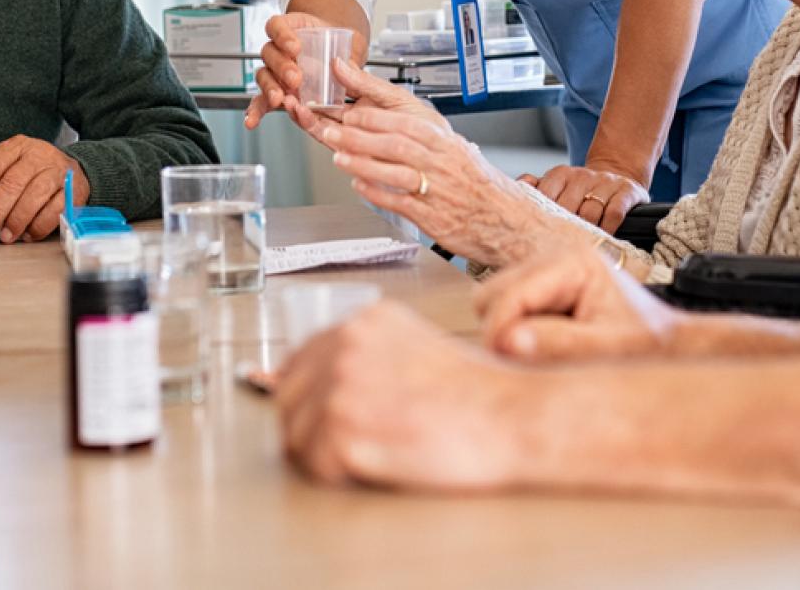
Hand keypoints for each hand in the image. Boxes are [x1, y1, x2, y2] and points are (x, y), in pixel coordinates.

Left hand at [0, 136, 88, 244]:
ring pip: (34, 196)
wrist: (72, 170)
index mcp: (17, 147)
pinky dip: (38, 226)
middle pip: (12, 184)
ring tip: (6, 236)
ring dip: (16, 221)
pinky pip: (55, 210)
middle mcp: (38, 155)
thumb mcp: (12, 168)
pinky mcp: (74, 189)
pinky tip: (28, 233)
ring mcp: (58, 171)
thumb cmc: (34, 173)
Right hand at [244, 12, 366, 131]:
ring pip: (264, 75)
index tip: (295, 47)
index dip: (282, 35)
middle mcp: (279, 48)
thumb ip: (350, 54)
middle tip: (295, 78)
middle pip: (269, 52)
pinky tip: (252, 121)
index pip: (277, 25)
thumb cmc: (340, 45)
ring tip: (280, 98)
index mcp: (293, 28)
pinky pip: (262, 100)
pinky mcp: (278, 91)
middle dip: (281, 66)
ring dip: (270, 87)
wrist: (340, 57)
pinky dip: (256, 111)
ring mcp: (275, 70)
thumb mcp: (350, 43)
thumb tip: (346, 66)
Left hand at [276, 301, 525, 489]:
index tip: (318, 416)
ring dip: (322, 455)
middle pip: (289, 396)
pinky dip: (335, 476)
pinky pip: (314, 465)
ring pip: (295, 434)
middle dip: (309, 426)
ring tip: (364, 460)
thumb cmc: (479, 394)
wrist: (511, 417)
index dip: (308, 396)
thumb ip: (371, 358)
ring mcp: (341, 386)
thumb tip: (327, 385)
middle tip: (341, 448)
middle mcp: (346, 345)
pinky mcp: (344, 430)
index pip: (301, 359)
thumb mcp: (418, 350)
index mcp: (365, 322)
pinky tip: (370, 470)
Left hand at [314, 62, 540, 267]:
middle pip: (396, 144)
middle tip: (334, 131)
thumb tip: (397, 122)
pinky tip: (359, 186)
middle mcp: (443, 164)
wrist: (508, 221)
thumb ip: (429, 138)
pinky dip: (377, 194)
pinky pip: (400, 203)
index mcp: (448, 144)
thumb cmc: (480, 187)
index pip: (408, 123)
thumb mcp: (458, 151)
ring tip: (338, 158)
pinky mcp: (434, 218)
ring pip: (396, 172)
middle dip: (361, 137)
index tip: (352, 113)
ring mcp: (439, 191)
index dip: (376, 117)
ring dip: (363, 164)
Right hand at [477, 246, 678, 361]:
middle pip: (491, 294)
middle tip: (524, 363)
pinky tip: (546, 348)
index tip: (501, 364)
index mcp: (573, 262)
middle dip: (500, 331)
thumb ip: (559, 344)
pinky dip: (515, 335)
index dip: (499, 331)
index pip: (511, 293)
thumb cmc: (646, 345)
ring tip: (542, 356)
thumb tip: (506, 342)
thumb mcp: (606, 349)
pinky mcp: (543, 290)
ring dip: (506, 335)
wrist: (668, 344)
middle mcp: (555, 258)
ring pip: (493, 304)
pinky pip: (507, 313)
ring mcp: (546, 272)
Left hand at [518, 162, 650, 232]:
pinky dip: (607, 228)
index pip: (545, 195)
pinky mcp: (626, 191)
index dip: (542, 217)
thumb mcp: (556, 184)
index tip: (539, 234)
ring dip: (585, 231)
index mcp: (561, 174)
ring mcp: (605, 182)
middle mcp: (583, 176)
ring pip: (590, 212)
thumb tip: (518, 188)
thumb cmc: (580, 190)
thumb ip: (535, 188)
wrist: (617, 175)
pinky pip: (614, 213)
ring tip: (580, 245)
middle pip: (567, 207)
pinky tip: (602, 237)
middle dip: (563, 228)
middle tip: (558, 247)